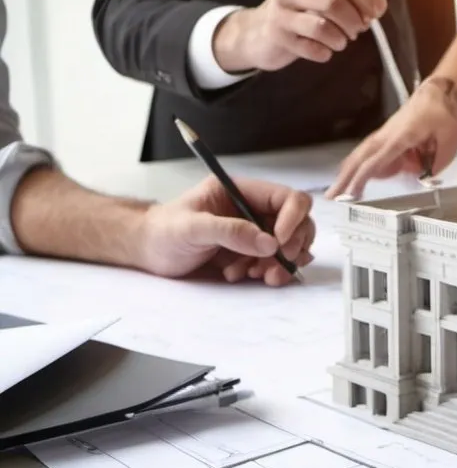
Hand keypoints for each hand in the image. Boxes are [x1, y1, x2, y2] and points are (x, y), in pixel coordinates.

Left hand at [136, 176, 314, 285]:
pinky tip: (242, 276)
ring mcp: (255, 232)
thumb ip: (230, 231)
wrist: (148, 251)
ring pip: (291, 246)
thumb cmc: (164, 231)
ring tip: (255, 275)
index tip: (280, 243)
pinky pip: (276, 262)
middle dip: (291, 247)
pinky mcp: (252, 253)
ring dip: (280, 263)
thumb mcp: (192, 227)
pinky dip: (269, 272)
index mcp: (242, 192)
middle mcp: (254, 209)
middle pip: (298, 223)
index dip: (293, 219)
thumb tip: (270, 243)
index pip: (287, 198)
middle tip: (272, 267)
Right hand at [213, 0, 386, 72]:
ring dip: (342, 38)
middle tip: (360, 30)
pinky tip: (326, 52)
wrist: (259, 35)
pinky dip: (326, 53)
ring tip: (342, 42)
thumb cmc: (299, 12)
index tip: (377, 10)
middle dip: (355, 19)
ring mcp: (280, 13)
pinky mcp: (277, 37)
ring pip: (322, 26)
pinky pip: (311, 48)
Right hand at [326, 76, 456, 198]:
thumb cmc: (442, 113)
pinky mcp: (386, 139)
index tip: (352, 192)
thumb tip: (424, 177)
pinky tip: (351, 180)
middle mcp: (387, 136)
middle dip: (344, 178)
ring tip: (335, 193)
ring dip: (347, 174)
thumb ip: (438, 162)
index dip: (363, 177)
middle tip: (331, 196)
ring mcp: (384, 137)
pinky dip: (358, 167)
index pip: (377, 159)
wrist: (438, 93)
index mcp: (401, 136)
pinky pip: (369, 155)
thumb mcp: (450, 139)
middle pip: (360, 158)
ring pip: (360, 156)